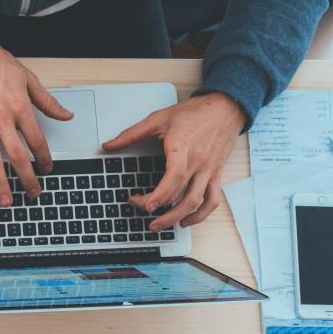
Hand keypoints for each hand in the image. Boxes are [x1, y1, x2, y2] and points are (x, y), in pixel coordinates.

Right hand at [0, 31, 72, 207]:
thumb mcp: (28, 79)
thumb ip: (48, 102)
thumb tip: (66, 116)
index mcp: (19, 107)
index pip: (36, 140)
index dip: (44, 158)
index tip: (47, 169)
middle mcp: (1, 118)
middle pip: (17, 155)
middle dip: (27, 178)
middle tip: (33, 193)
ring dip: (0, 183)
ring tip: (7, 200)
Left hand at [102, 92, 245, 230]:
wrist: (226, 107)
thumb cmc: (194, 113)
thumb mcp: (159, 118)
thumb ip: (131, 134)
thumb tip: (108, 145)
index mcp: (183, 148)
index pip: (175, 176)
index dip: (160, 194)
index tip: (146, 205)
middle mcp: (198, 163)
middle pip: (181, 194)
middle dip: (158, 208)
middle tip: (140, 209)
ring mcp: (209, 171)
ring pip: (196, 202)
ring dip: (177, 218)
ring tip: (158, 225)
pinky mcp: (216, 175)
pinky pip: (212, 200)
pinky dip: (201, 215)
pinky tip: (185, 221)